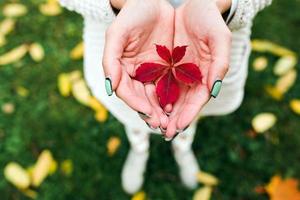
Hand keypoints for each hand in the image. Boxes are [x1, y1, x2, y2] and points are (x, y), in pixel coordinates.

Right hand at [102, 0, 173, 128]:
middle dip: (151, 113)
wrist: (152, 1)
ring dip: (162, 111)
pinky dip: (173, 98)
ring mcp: (152, 73)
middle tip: (161, 125)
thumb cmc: (132, 15)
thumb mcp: (117, 34)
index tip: (147, 113)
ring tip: (171, 122)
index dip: (136, 104)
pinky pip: (170, 86)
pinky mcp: (167, 69)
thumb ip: (110, 60)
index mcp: (122, 69)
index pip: (127, 92)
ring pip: (156, 96)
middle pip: (142, 99)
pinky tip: (180, 107)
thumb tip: (110, 88)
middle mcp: (136, 74)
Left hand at [165, 0, 231, 137]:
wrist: (194, 5)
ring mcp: (179, 73)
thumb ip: (220, 63)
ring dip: (163, 113)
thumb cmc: (209, 20)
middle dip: (174, 119)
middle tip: (165, 133)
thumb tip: (215, 89)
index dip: (189, 114)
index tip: (180, 127)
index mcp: (207, 75)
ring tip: (154, 125)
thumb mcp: (219, 38)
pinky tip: (147, 105)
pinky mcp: (166, 66)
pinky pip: (159, 84)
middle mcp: (192, 78)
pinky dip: (154, 96)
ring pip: (170, 97)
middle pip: (183, 104)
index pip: (198, 100)